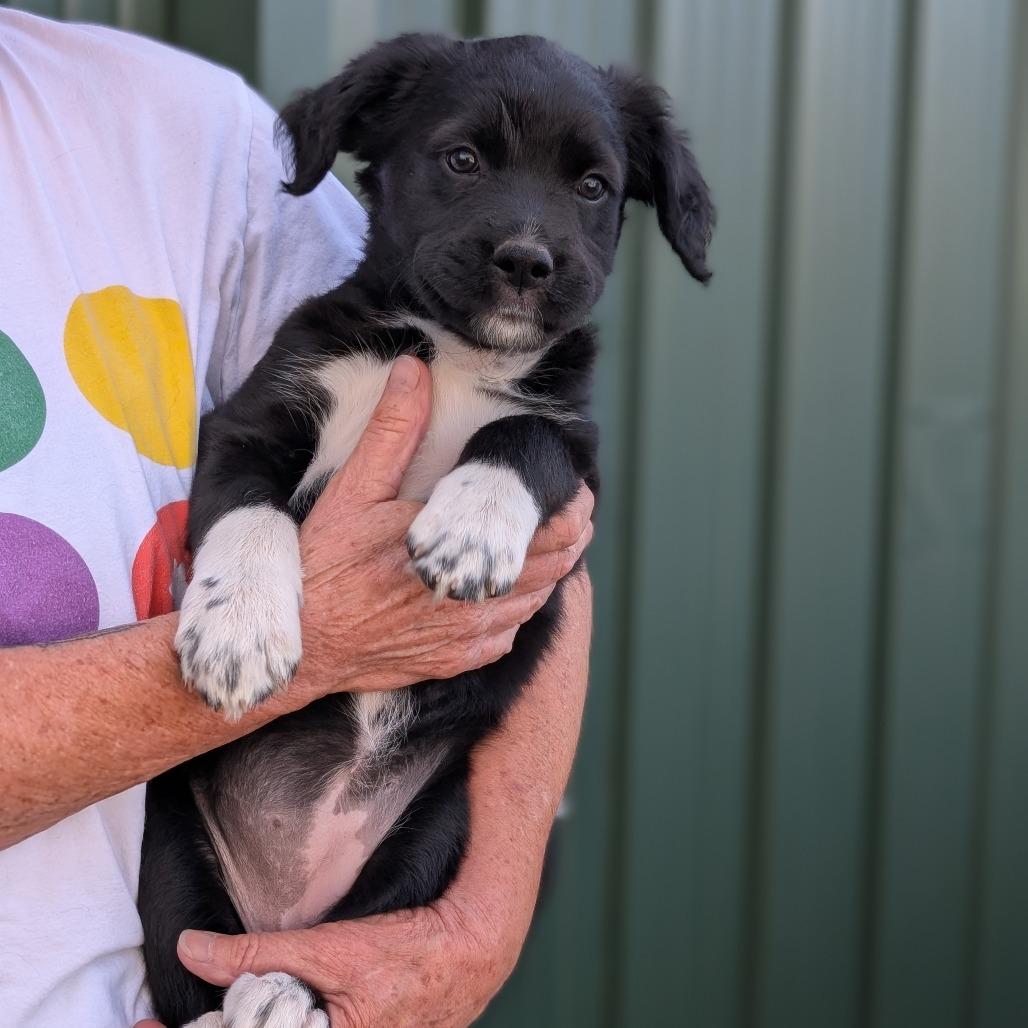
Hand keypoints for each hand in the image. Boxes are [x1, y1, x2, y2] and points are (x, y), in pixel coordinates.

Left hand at [168, 885, 530, 1027]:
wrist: (469, 952)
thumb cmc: (408, 954)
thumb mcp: (329, 948)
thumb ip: (258, 955)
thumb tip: (194, 949)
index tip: (144, 1026)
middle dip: (215, 1025)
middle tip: (162, 1020)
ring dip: (246, 1021)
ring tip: (215, 1013)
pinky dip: (275, 1025)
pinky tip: (260, 1013)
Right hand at [294, 355, 592, 696]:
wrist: (302, 645)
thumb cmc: (324, 565)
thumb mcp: (353, 490)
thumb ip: (393, 431)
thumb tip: (415, 369)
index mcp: (456, 548)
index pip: (544, 527)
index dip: (569, 504)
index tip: (573, 484)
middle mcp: (472, 597)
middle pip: (556, 565)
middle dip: (572, 533)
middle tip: (574, 507)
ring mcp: (468, 635)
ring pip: (538, 600)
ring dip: (551, 569)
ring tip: (552, 539)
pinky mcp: (457, 659)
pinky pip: (511, 633)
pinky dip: (520, 606)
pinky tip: (510, 585)